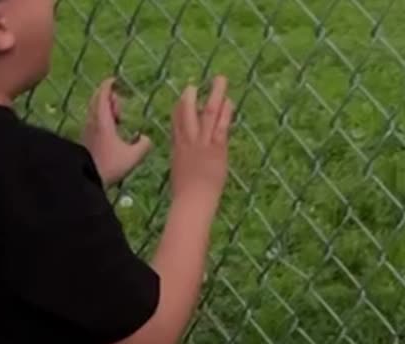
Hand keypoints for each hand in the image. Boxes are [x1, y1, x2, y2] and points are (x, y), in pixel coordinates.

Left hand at [82, 77, 152, 186]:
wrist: (87, 180)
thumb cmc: (109, 167)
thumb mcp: (133, 157)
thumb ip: (144, 145)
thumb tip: (146, 138)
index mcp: (102, 121)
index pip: (102, 94)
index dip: (108, 85)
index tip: (115, 80)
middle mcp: (92, 122)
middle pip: (96, 99)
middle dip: (109, 98)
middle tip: (121, 108)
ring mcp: (86, 130)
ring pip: (94, 110)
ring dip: (106, 109)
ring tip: (119, 121)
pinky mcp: (84, 139)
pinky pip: (93, 120)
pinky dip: (102, 119)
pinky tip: (111, 132)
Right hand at [170, 76, 232, 207]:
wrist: (192, 202)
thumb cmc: (186, 196)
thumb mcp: (179, 174)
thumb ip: (182, 163)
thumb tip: (185, 162)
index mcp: (178, 149)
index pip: (176, 123)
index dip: (178, 109)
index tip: (182, 97)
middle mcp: (187, 142)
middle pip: (187, 113)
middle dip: (190, 96)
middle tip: (194, 83)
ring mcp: (202, 143)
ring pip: (207, 113)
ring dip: (214, 95)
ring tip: (219, 79)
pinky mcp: (216, 149)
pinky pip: (221, 126)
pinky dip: (225, 112)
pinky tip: (229, 101)